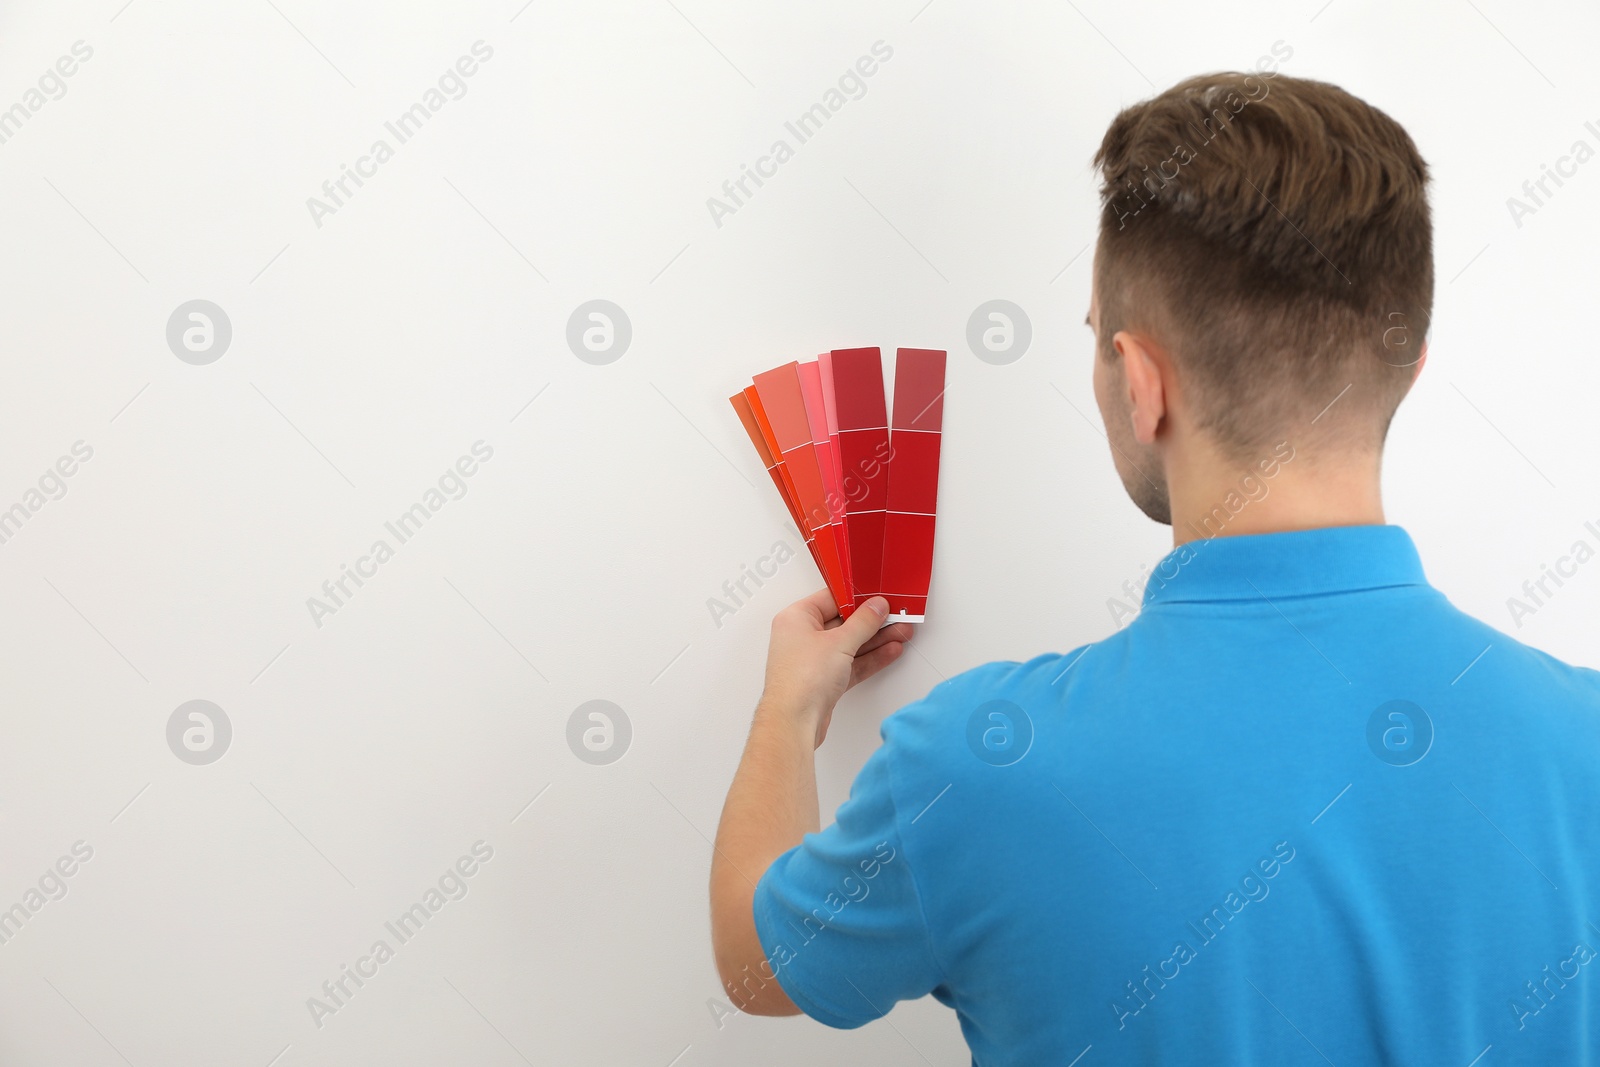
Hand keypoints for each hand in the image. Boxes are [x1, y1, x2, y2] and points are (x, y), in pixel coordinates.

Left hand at [759, 589, 914, 746]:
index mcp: (796, 618)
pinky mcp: (824, 680)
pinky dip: (870, 658)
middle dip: (873, 622)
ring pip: (850, 644)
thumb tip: (876, 607)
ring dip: (876, 640)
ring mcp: (813, 660)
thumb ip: (863, 622)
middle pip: (843, 622)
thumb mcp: (840, 642)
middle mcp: (801, 637)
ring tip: (901, 633)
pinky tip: (889, 651)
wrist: (795, 722)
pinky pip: (851, 663)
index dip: (858, 598)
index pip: (832, 599)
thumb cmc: (802, 681)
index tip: (879, 598)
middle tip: (896, 616)